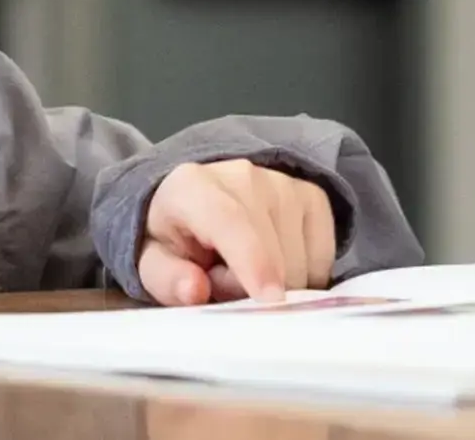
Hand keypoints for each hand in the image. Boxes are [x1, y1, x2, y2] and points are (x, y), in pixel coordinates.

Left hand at [139, 160, 335, 306]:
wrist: (197, 203)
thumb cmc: (174, 239)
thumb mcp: (152, 264)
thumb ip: (167, 279)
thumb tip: (194, 290)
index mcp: (192, 186)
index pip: (230, 221)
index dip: (252, 261)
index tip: (269, 299)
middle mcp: (244, 176)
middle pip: (272, 249)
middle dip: (252, 288)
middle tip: (222, 284)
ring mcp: (283, 182)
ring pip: (299, 259)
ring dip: (278, 282)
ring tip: (245, 271)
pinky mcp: (312, 195)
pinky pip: (322, 255)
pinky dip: (305, 275)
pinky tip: (277, 266)